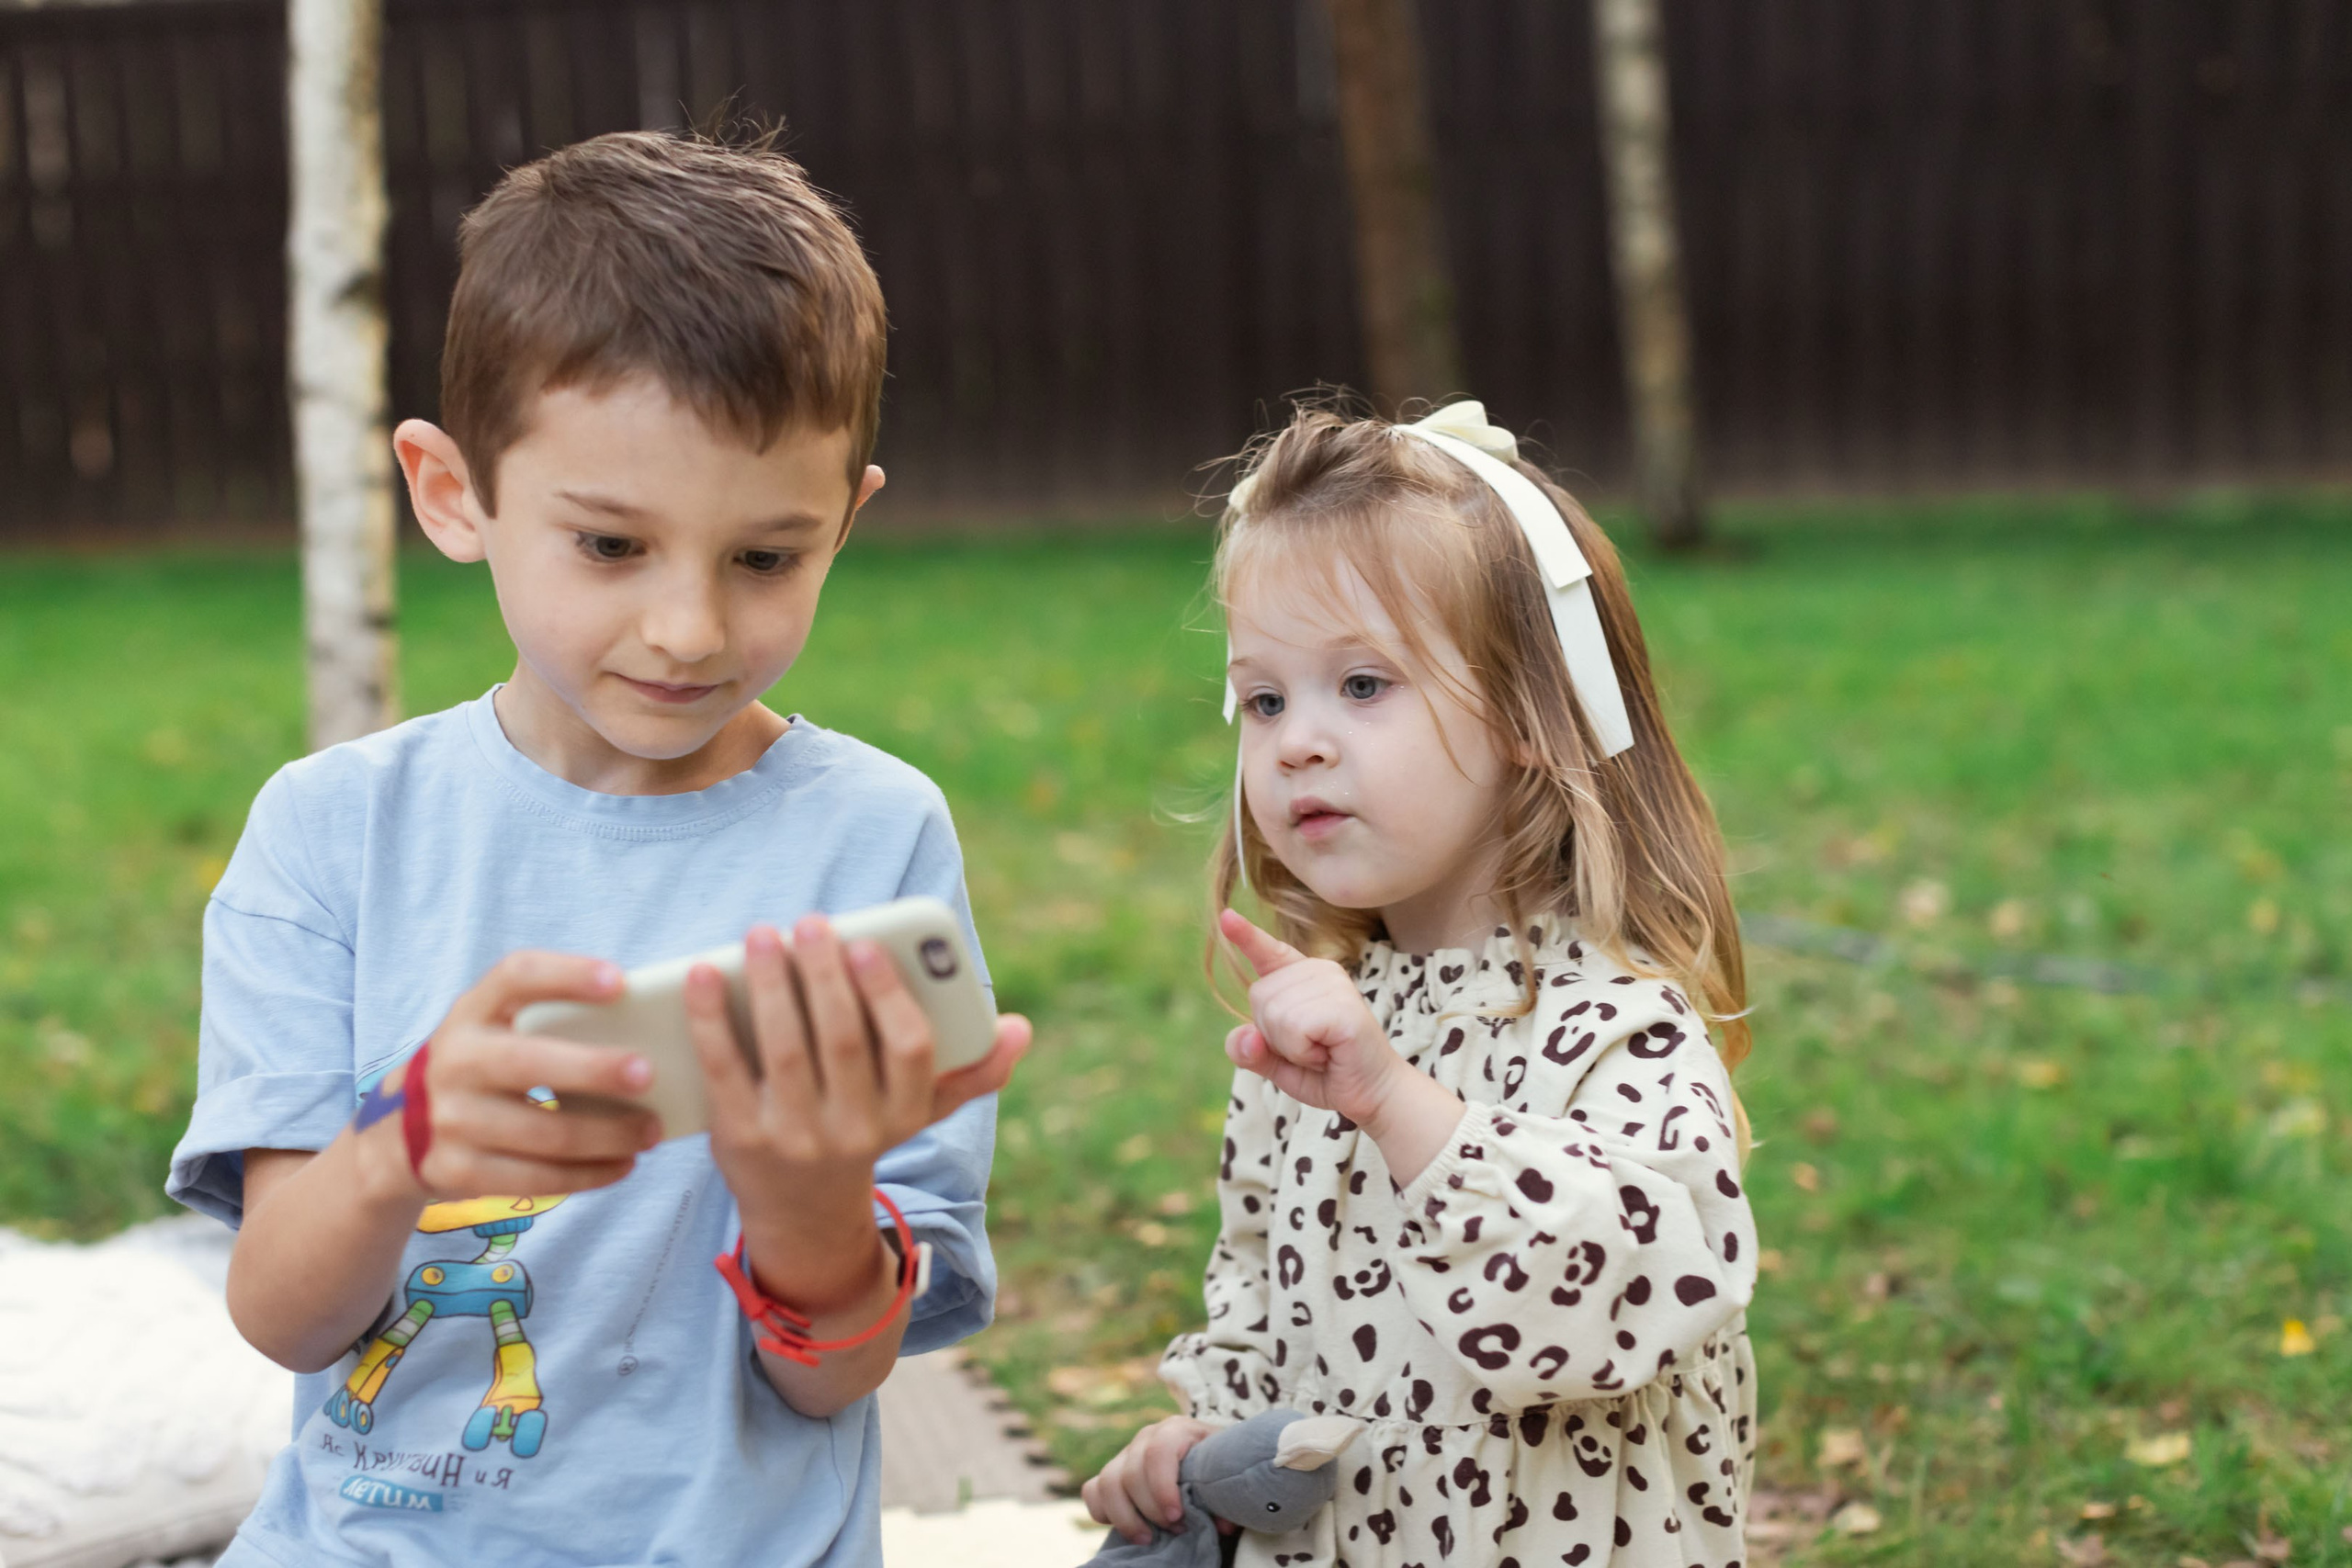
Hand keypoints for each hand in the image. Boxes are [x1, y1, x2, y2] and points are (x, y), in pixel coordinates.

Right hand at [380, 952, 664, 1203]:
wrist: (403, 1132)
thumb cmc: (486, 1066)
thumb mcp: (499, 1030)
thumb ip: (552, 1021)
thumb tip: (648, 1024)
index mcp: (472, 1011)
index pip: (516, 976)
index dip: (567, 975)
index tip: (621, 981)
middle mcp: (454, 1060)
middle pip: (528, 1062)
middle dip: (593, 1069)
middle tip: (649, 1074)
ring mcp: (450, 1118)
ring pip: (543, 1132)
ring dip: (608, 1135)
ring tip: (651, 1131)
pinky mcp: (456, 1170)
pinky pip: (536, 1178)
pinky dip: (588, 1175)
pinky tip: (623, 1165)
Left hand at [687, 916, 1030, 1310]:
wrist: (803, 1210)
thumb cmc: (865, 1127)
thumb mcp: (922, 1108)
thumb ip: (973, 1068)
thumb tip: (1020, 1028)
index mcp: (905, 1112)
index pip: (910, 1048)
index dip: (888, 993)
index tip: (865, 945)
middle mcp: (854, 1132)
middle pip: (842, 1040)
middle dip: (823, 974)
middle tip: (810, 923)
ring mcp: (795, 1139)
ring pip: (784, 1048)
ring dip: (770, 984)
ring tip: (763, 935)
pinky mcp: (741, 1140)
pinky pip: (725, 1069)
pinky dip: (712, 1018)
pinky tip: (704, 974)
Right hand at [1083, 1415, 1217, 1544]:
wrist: (1209, 1456)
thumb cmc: (1218, 1465)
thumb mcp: (1226, 1474)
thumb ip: (1224, 1498)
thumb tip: (1224, 1525)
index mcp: (1176, 1430)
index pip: (1157, 1454)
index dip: (1162, 1488)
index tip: (1177, 1517)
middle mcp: (1146, 1437)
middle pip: (1131, 1474)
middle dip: (1151, 1511)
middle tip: (1176, 1530)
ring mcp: (1125, 1454)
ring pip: (1107, 1483)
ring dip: (1125, 1518)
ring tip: (1148, 1538)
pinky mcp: (1112, 1473)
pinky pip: (1093, 1491)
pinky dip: (1103, 1512)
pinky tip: (1129, 1528)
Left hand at [1219, 909, 1409, 1128]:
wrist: (1371, 1095)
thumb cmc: (1327, 1073)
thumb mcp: (1277, 1063)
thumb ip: (1250, 1050)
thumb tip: (1245, 1036)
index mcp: (1303, 977)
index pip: (1270, 953)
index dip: (1247, 937)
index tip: (1227, 917)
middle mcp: (1320, 971)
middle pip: (1259, 997)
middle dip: (1275, 1037)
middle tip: (1312, 1048)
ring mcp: (1334, 984)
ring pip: (1275, 1014)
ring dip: (1292, 1048)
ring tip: (1324, 1051)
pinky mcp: (1343, 1005)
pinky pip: (1294, 1028)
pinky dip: (1303, 1052)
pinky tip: (1329, 1054)